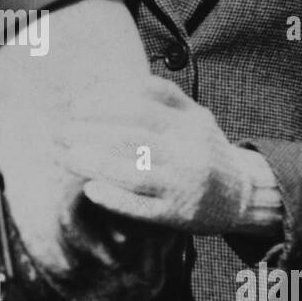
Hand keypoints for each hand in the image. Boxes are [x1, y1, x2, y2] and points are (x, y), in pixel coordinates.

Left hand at [57, 77, 254, 234]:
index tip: (76, 105)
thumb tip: (110, 84)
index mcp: (191, 124)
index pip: (142, 106)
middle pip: (131, 138)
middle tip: (59, 132)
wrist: (242, 195)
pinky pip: (141, 209)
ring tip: (64, 157)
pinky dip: (114, 198)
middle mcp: (188, 153)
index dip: (104, 103)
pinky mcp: (177, 216)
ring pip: (133, 173)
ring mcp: (183, 186)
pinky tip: (89, 190)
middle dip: (88, 133)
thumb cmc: (205, 149)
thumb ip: (163, 96)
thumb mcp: (196, 116)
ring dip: (93, 164)